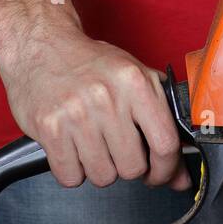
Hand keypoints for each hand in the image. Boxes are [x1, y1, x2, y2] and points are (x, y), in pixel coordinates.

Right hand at [0, 15, 188, 190]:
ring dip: (100, 169)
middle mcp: (108, 98)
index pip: (165, 143)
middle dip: (129, 167)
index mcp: (136, 83)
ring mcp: (77, 114)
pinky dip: (73, 171)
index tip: (160, 174)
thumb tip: (181, 173)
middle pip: (133, 166)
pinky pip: (70, 176)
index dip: (167, 169)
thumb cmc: (91, 64)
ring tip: (94, 146)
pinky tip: (73, 149)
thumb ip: (162, 118)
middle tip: (120, 153)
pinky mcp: (49, 128)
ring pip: (103, 176)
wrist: (41, 47)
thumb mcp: (135, 76)